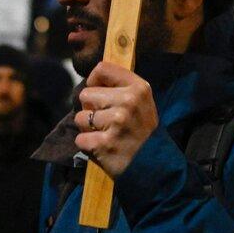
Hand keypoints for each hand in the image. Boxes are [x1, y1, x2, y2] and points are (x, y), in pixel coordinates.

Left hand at [74, 61, 159, 177]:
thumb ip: (121, 87)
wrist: (154, 164)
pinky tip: (101, 146)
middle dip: (91, 108)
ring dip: (87, 128)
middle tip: (104, 120)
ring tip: (103, 133)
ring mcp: (116, 122)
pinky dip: (87, 144)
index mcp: (138, 88)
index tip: (99, 92)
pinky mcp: (105, 143)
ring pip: (80, 117)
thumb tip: (93, 80)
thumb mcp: (142, 101)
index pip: (102, 69)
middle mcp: (128, 102)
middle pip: (85, 94)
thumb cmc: (142, 129)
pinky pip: (80, 139)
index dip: (94, 81)